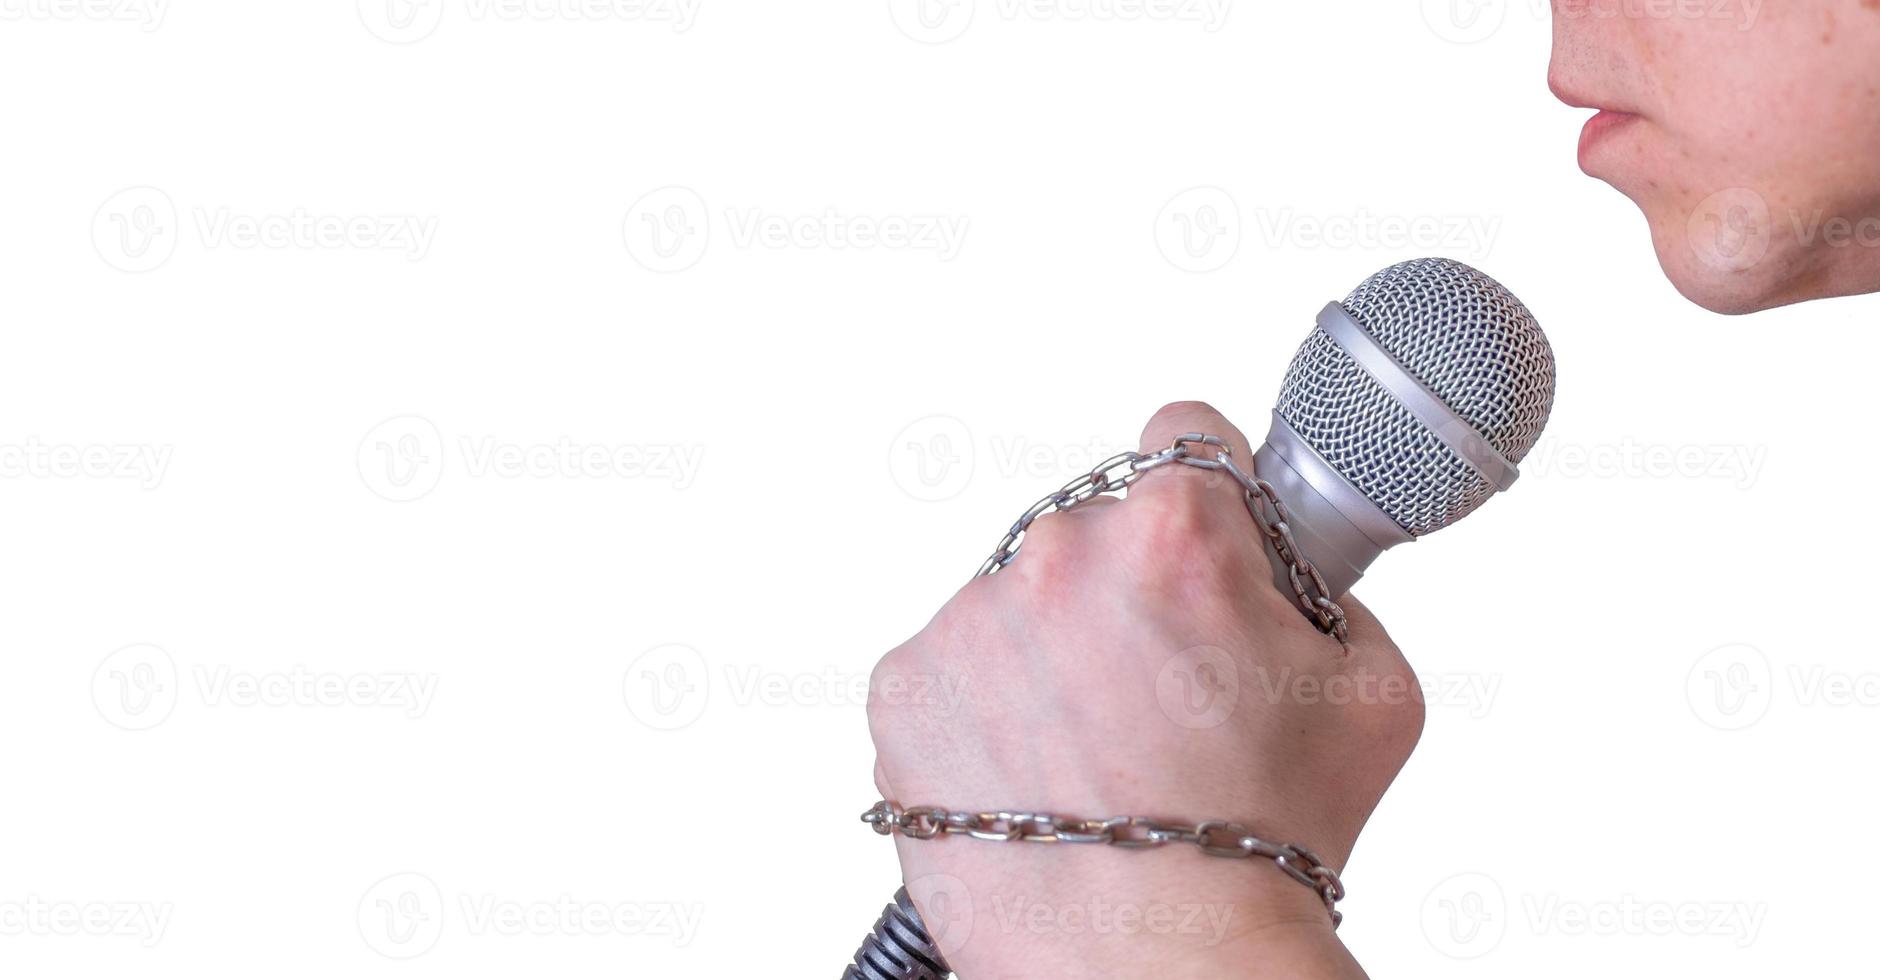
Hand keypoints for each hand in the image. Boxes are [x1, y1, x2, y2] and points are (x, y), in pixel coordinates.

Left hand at [866, 402, 1424, 978]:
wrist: (1160, 965)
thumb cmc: (1263, 844)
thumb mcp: (1372, 691)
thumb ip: (1329, 589)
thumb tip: (1290, 560)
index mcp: (1173, 533)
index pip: (1183, 436)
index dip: (1209, 495)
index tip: (1204, 540)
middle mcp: (1056, 557)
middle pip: (1096, 530)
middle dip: (1131, 590)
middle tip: (1165, 690)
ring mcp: (966, 624)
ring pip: (1018, 601)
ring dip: (1052, 650)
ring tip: (1097, 749)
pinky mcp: (903, 693)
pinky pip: (952, 667)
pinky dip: (987, 706)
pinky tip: (1038, 770)